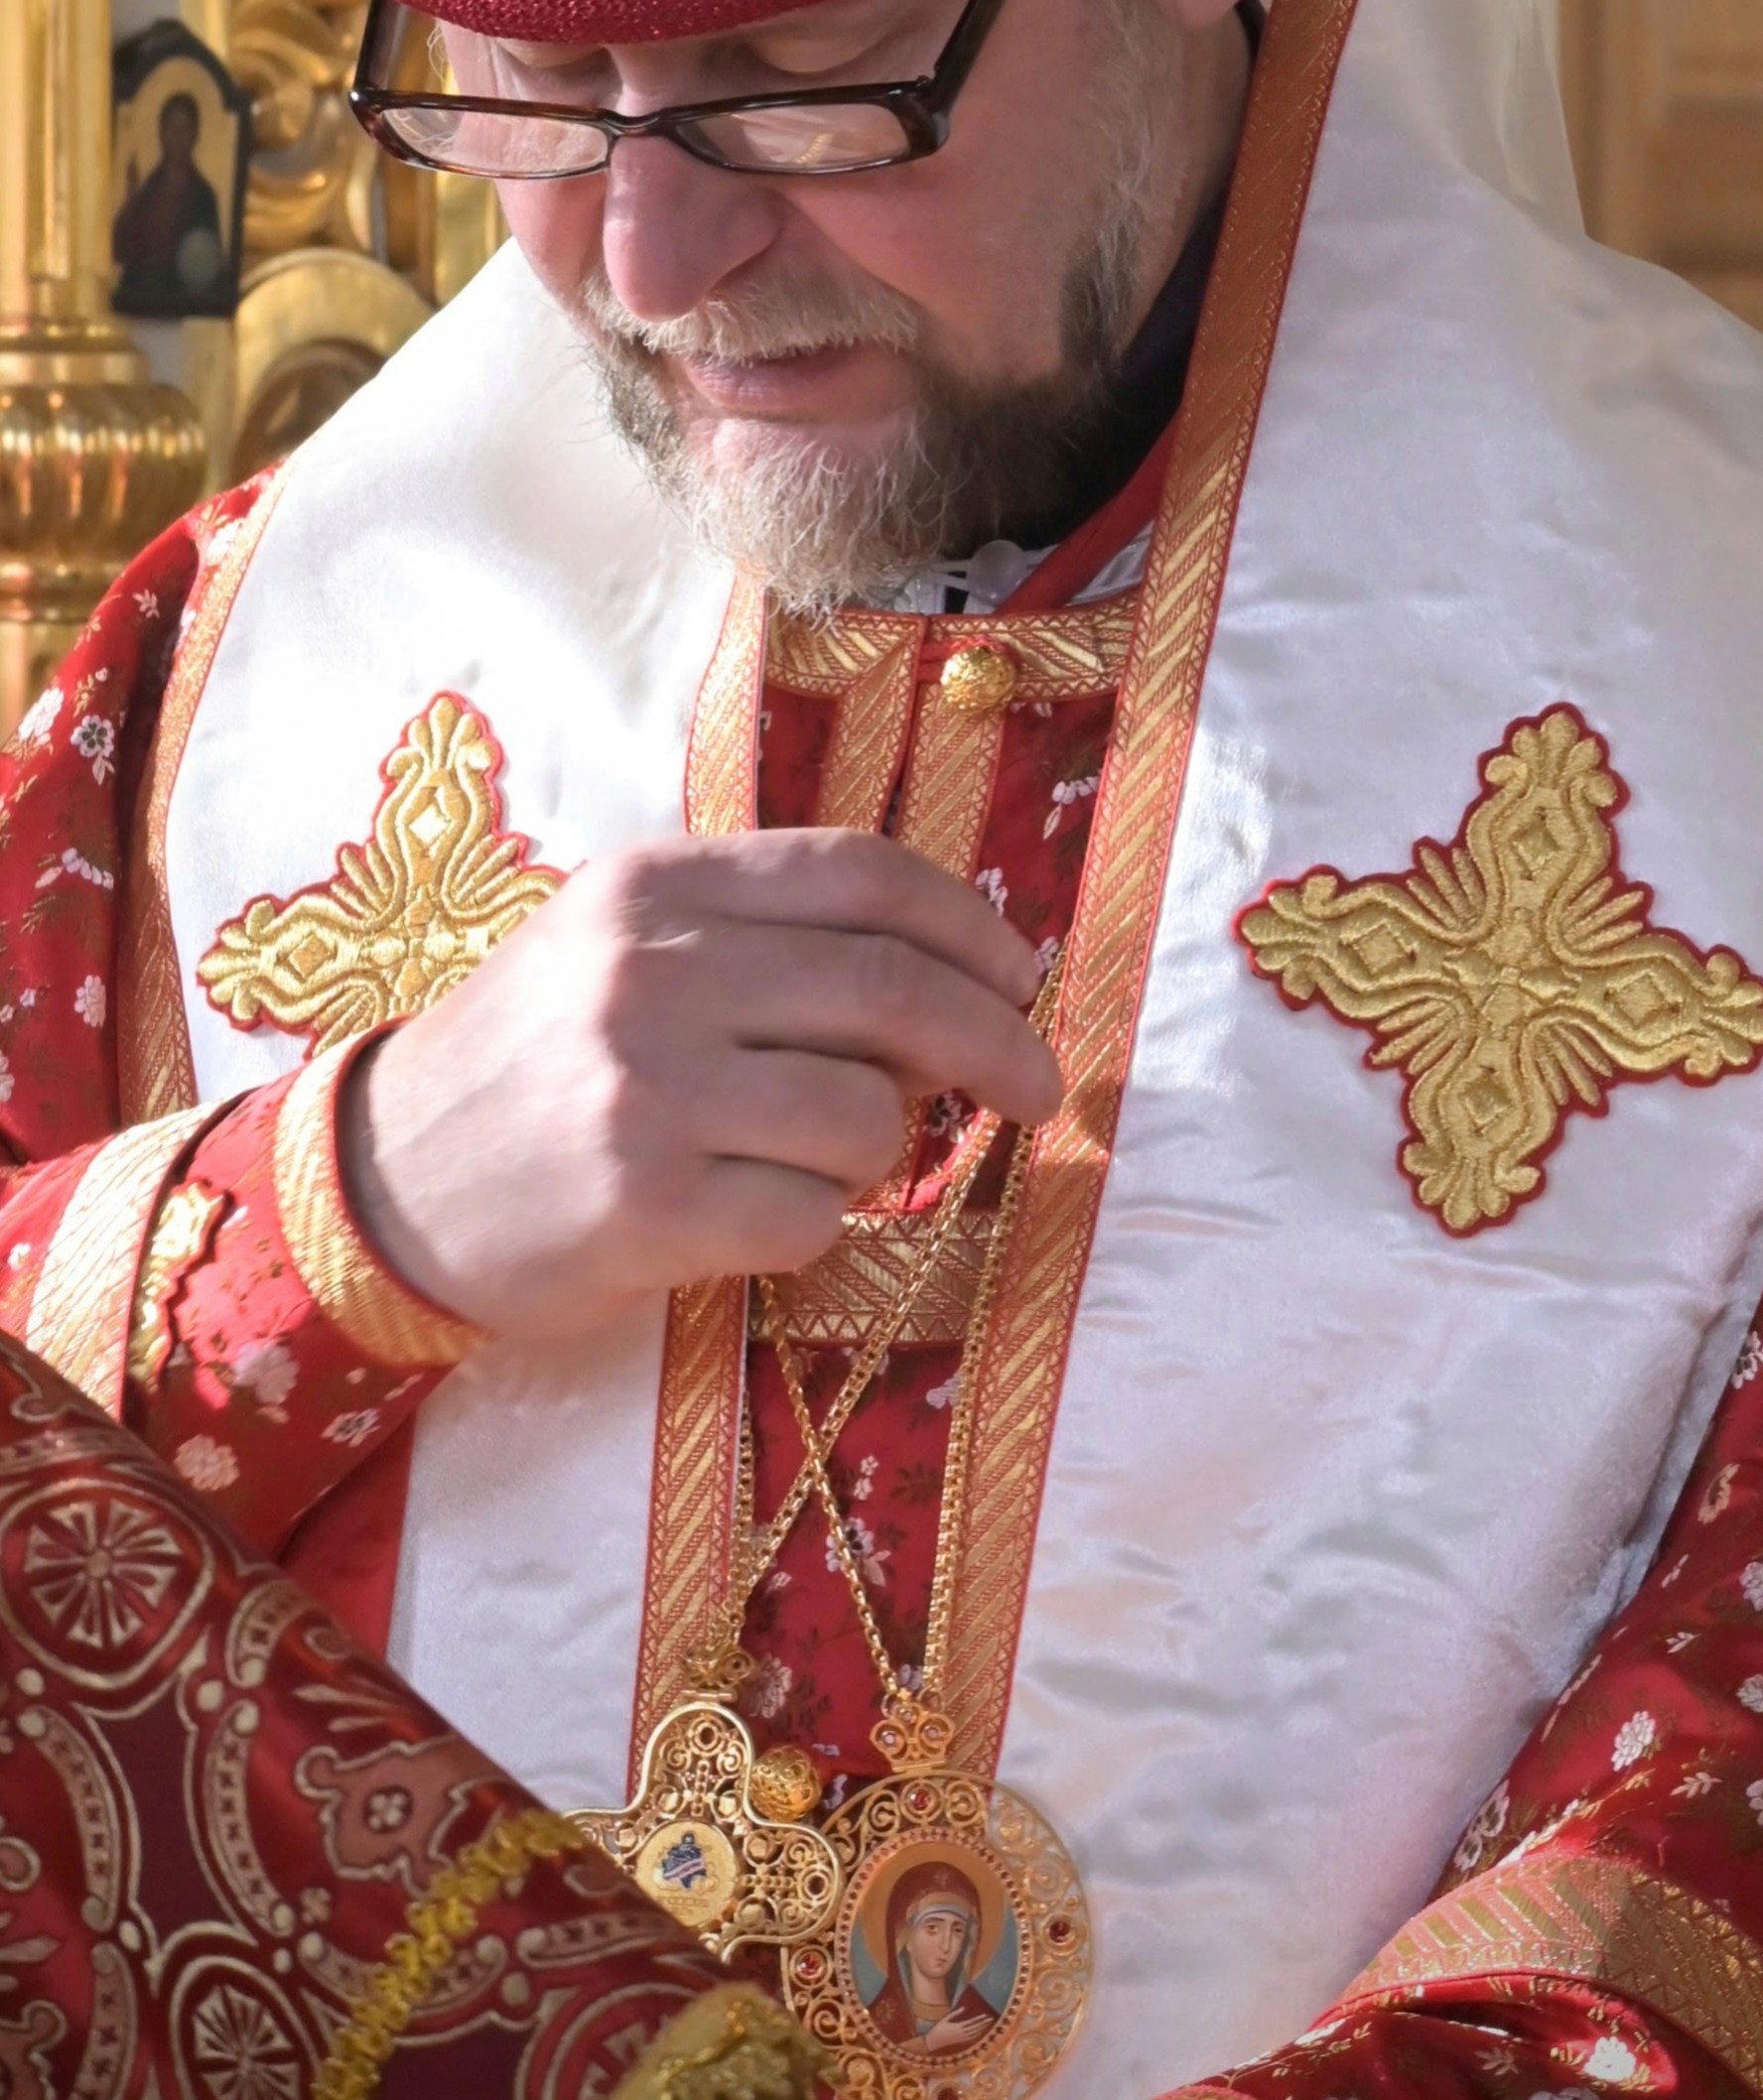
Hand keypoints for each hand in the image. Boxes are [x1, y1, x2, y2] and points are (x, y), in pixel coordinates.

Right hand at [338, 830, 1060, 1345]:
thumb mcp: (623, 946)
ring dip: (880, 1151)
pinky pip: (814, 1217)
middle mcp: (652, 971)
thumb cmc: (534, 1058)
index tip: (1021, 975)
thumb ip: (764, 936)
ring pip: (868, 1116)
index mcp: (658, 886)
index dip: (968, 925)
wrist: (385, 1181)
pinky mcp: (647, 1205)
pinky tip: (755, 1214)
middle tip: (1039, 1086)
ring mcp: (648, 1088)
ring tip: (813, 1158)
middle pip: (892, 990)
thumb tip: (954, 978)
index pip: (860, 874)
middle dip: (997, 1042)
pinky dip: (817, 1225)